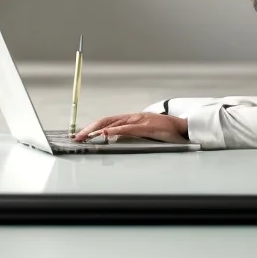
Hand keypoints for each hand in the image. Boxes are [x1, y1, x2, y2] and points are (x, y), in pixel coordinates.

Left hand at [73, 112, 188, 143]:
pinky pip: (127, 128)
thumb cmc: (162, 130)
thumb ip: (129, 134)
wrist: (180, 126)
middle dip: (89, 129)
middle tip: (76, 137)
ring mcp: (137, 120)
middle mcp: (130, 117)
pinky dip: (115, 131)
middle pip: (105, 121)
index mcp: (129, 119)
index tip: (80, 134)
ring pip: (112, 123)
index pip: (106, 121)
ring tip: (85, 136)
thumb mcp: (142, 132)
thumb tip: (114, 140)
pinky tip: (106, 134)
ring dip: (97, 130)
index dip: (92, 127)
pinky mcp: (144, 126)